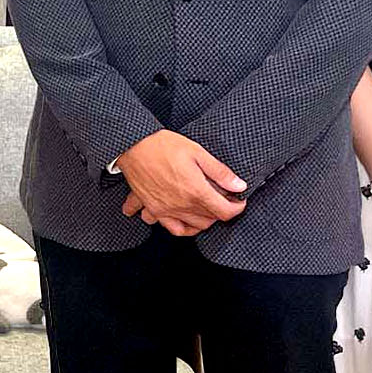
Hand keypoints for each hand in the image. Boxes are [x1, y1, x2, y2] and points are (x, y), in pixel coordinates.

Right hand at [115, 130, 246, 236]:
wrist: (132, 145)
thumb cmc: (163, 145)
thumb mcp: (197, 152)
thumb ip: (219, 172)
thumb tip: (239, 185)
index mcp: (195, 192)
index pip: (225, 212)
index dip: (237, 207)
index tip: (239, 200)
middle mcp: (181, 205)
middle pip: (209, 220)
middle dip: (219, 212)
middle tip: (221, 198)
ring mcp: (165, 209)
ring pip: (190, 227)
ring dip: (201, 221)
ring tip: (203, 209)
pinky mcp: (152, 207)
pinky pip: (166, 226)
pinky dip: (176, 226)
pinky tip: (179, 217)